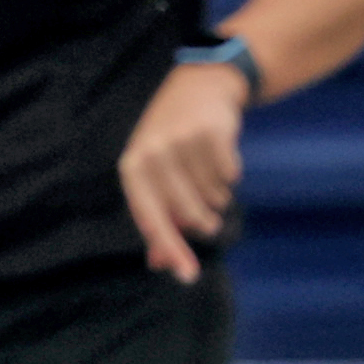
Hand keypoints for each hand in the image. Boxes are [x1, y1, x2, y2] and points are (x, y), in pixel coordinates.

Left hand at [116, 55, 246, 282]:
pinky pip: (231, 175)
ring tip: (209, 174)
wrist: (200, 86)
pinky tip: (221, 156)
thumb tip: (159, 264)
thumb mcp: (153, 174)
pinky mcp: (212, 131)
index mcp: (132, 167)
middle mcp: (152, 153)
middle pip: (189, 213)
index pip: (151, 219)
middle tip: (210, 220)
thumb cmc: (171, 140)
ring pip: (214, 195)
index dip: (171, 249)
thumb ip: (156, 218)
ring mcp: (182, 141)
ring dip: (218, 194)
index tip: (189, 276)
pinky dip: (231, 174)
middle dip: (205, 222)